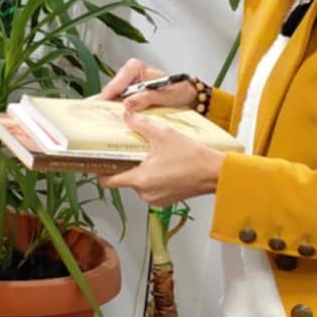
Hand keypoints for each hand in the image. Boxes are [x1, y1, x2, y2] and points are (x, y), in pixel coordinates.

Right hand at [98, 58, 198, 112]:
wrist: (188, 94)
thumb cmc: (180, 91)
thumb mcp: (166, 96)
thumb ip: (147, 98)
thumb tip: (127, 104)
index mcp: (135, 68)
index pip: (115, 85)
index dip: (107, 100)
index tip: (101, 113)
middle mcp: (128, 72)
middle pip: (110, 92)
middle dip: (110, 106)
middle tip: (109, 121)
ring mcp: (127, 82)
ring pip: (113, 98)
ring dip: (114, 110)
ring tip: (116, 122)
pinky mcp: (128, 91)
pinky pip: (119, 101)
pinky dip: (120, 110)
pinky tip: (123, 119)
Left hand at [102, 113, 225, 205]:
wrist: (216, 172)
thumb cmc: (192, 156)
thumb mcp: (163, 134)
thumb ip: (141, 124)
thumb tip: (127, 116)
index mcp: (140, 179)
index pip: (108, 181)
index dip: (101, 171)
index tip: (99, 163)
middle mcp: (145, 193)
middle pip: (125, 180)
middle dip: (127, 166)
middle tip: (132, 151)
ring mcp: (156, 199)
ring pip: (140, 184)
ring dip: (142, 172)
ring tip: (151, 156)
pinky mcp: (167, 201)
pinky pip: (153, 189)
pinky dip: (154, 178)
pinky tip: (163, 165)